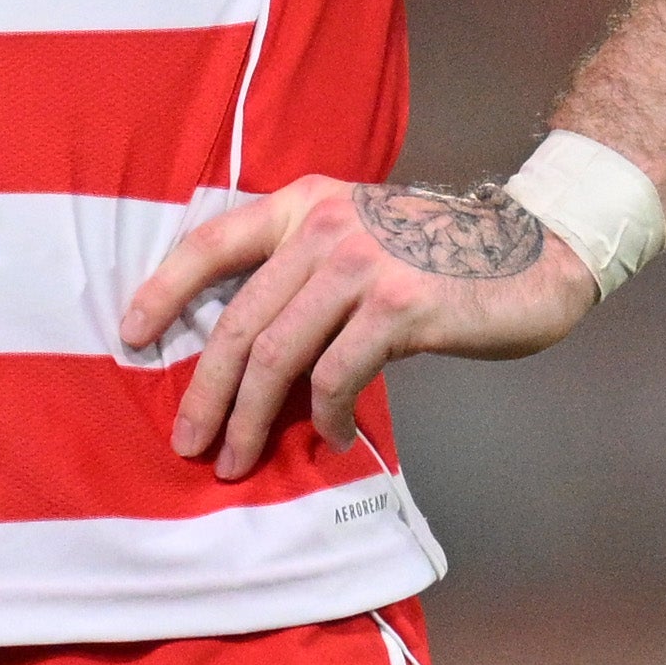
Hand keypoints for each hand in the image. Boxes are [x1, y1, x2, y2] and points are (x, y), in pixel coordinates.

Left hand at [123, 177, 602, 478]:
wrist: (536, 250)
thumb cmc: (441, 257)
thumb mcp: (361, 240)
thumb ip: (306, 275)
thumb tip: (248, 355)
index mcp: (304, 204)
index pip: (211, 240)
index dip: (163, 288)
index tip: (129, 333)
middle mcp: (323, 227)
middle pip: (238, 319)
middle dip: (205, 390)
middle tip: (187, 442)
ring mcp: (362, 264)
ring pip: (277, 354)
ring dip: (249, 418)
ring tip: (236, 460)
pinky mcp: (399, 307)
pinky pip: (336, 375)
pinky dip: (324, 416)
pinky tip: (329, 435)